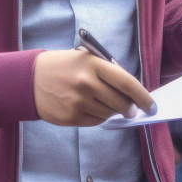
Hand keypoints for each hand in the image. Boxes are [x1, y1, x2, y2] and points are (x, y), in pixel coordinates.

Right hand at [34, 48, 155, 126]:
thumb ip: (107, 72)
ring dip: (112, 112)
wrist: (30, 79)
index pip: (126, 82)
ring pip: (109, 114)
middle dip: (130, 108)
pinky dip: (99, 117)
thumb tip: (132, 93)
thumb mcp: (85, 59)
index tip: (151, 105)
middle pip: (121, 102)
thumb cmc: (63, 66)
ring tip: (102, 103)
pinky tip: (90, 108)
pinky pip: (96, 122)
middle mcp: (86, 83)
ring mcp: (78, 101)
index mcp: (93, 64)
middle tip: (132, 110)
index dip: (143, 96)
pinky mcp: (71, 117)